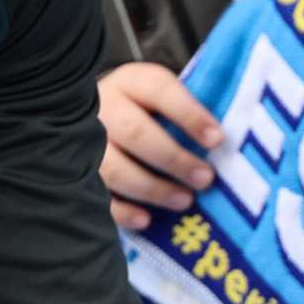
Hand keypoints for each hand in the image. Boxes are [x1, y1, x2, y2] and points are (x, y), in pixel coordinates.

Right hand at [97, 62, 222, 230]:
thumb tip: (228, 143)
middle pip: (136, 133)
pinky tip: (146, 220)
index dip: (190, 114)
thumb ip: (186, 114)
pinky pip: (96, 195)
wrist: (81, 119)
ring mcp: (83, 142)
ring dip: (152, 188)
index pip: (161, 90)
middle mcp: (104, 108)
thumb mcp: (159, 100)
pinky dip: (122, 210)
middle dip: (174, 159)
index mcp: (132, 83)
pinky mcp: (75, 174)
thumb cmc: (139, 113)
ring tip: (184, 201)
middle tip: (205, 179)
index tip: (217, 139)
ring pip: (114, 168)